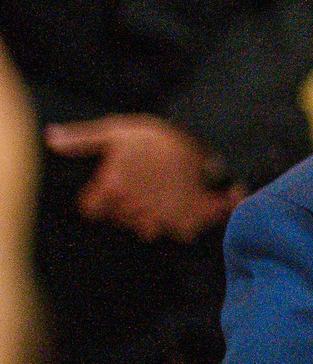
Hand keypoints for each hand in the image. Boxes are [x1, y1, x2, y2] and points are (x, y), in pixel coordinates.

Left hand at [46, 116, 238, 241]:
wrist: (210, 138)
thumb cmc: (157, 135)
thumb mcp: (117, 130)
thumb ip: (82, 139)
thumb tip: (50, 140)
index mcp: (112, 187)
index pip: (90, 210)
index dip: (97, 202)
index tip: (107, 191)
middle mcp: (133, 207)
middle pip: (120, 221)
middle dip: (126, 209)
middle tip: (140, 188)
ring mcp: (162, 216)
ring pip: (147, 229)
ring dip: (152, 218)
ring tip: (161, 199)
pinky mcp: (189, 220)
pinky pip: (181, 234)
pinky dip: (183, 226)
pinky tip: (186, 208)